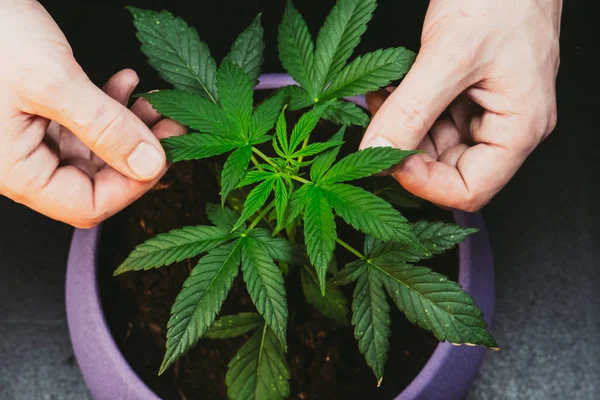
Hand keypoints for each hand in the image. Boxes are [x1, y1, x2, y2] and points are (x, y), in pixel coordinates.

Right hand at [0, 1, 183, 227]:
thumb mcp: (51, 80)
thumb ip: (103, 127)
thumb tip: (151, 164)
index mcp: (16, 171)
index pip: (87, 205)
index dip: (133, 186)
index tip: (167, 153)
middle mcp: (23, 163)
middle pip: (95, 182)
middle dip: (139, 153)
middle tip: (172, 123)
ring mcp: (30, 140)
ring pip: (95, 152)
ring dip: (130, 128)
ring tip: (154, 100)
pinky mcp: (38, 116)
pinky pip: (83, 126)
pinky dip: (110, 108)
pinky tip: (125, 82)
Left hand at [362, 0, 561, 210]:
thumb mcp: (448, 56)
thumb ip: (411, 111)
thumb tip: (376, 152)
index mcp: (520, 128)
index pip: (470, 189)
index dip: (425, 183)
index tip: (388, 158)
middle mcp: (507, 126)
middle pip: (450, 170)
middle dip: (408, 152)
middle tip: (377, 126)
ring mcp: (489, 110)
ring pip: (437, 145)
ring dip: (403, 131)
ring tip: (381, 100)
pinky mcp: (471, 93)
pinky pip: (435, 119)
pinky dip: (409, 112)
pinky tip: (390, 92)